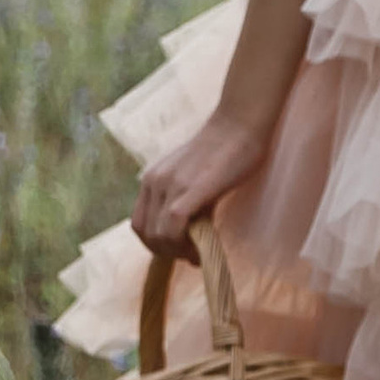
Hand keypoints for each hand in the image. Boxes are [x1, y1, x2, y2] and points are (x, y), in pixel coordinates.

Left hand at [131, 108, 270, 256]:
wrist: (239, 125)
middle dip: (166, 252)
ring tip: (196, 252)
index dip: (156, 244)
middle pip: (145, 233)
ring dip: (176, 251)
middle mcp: (154, 182)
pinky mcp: (188, 189)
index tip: (179, 249)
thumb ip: (183, 201)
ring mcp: (169, 185)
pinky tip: (200, 248)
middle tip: (190, 254)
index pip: (139, 224)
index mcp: (151, 179)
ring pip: (157, 235)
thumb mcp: (192, 178)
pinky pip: (173, 227)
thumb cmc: (224, 151)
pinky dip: (184, 245)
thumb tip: (187, 235)